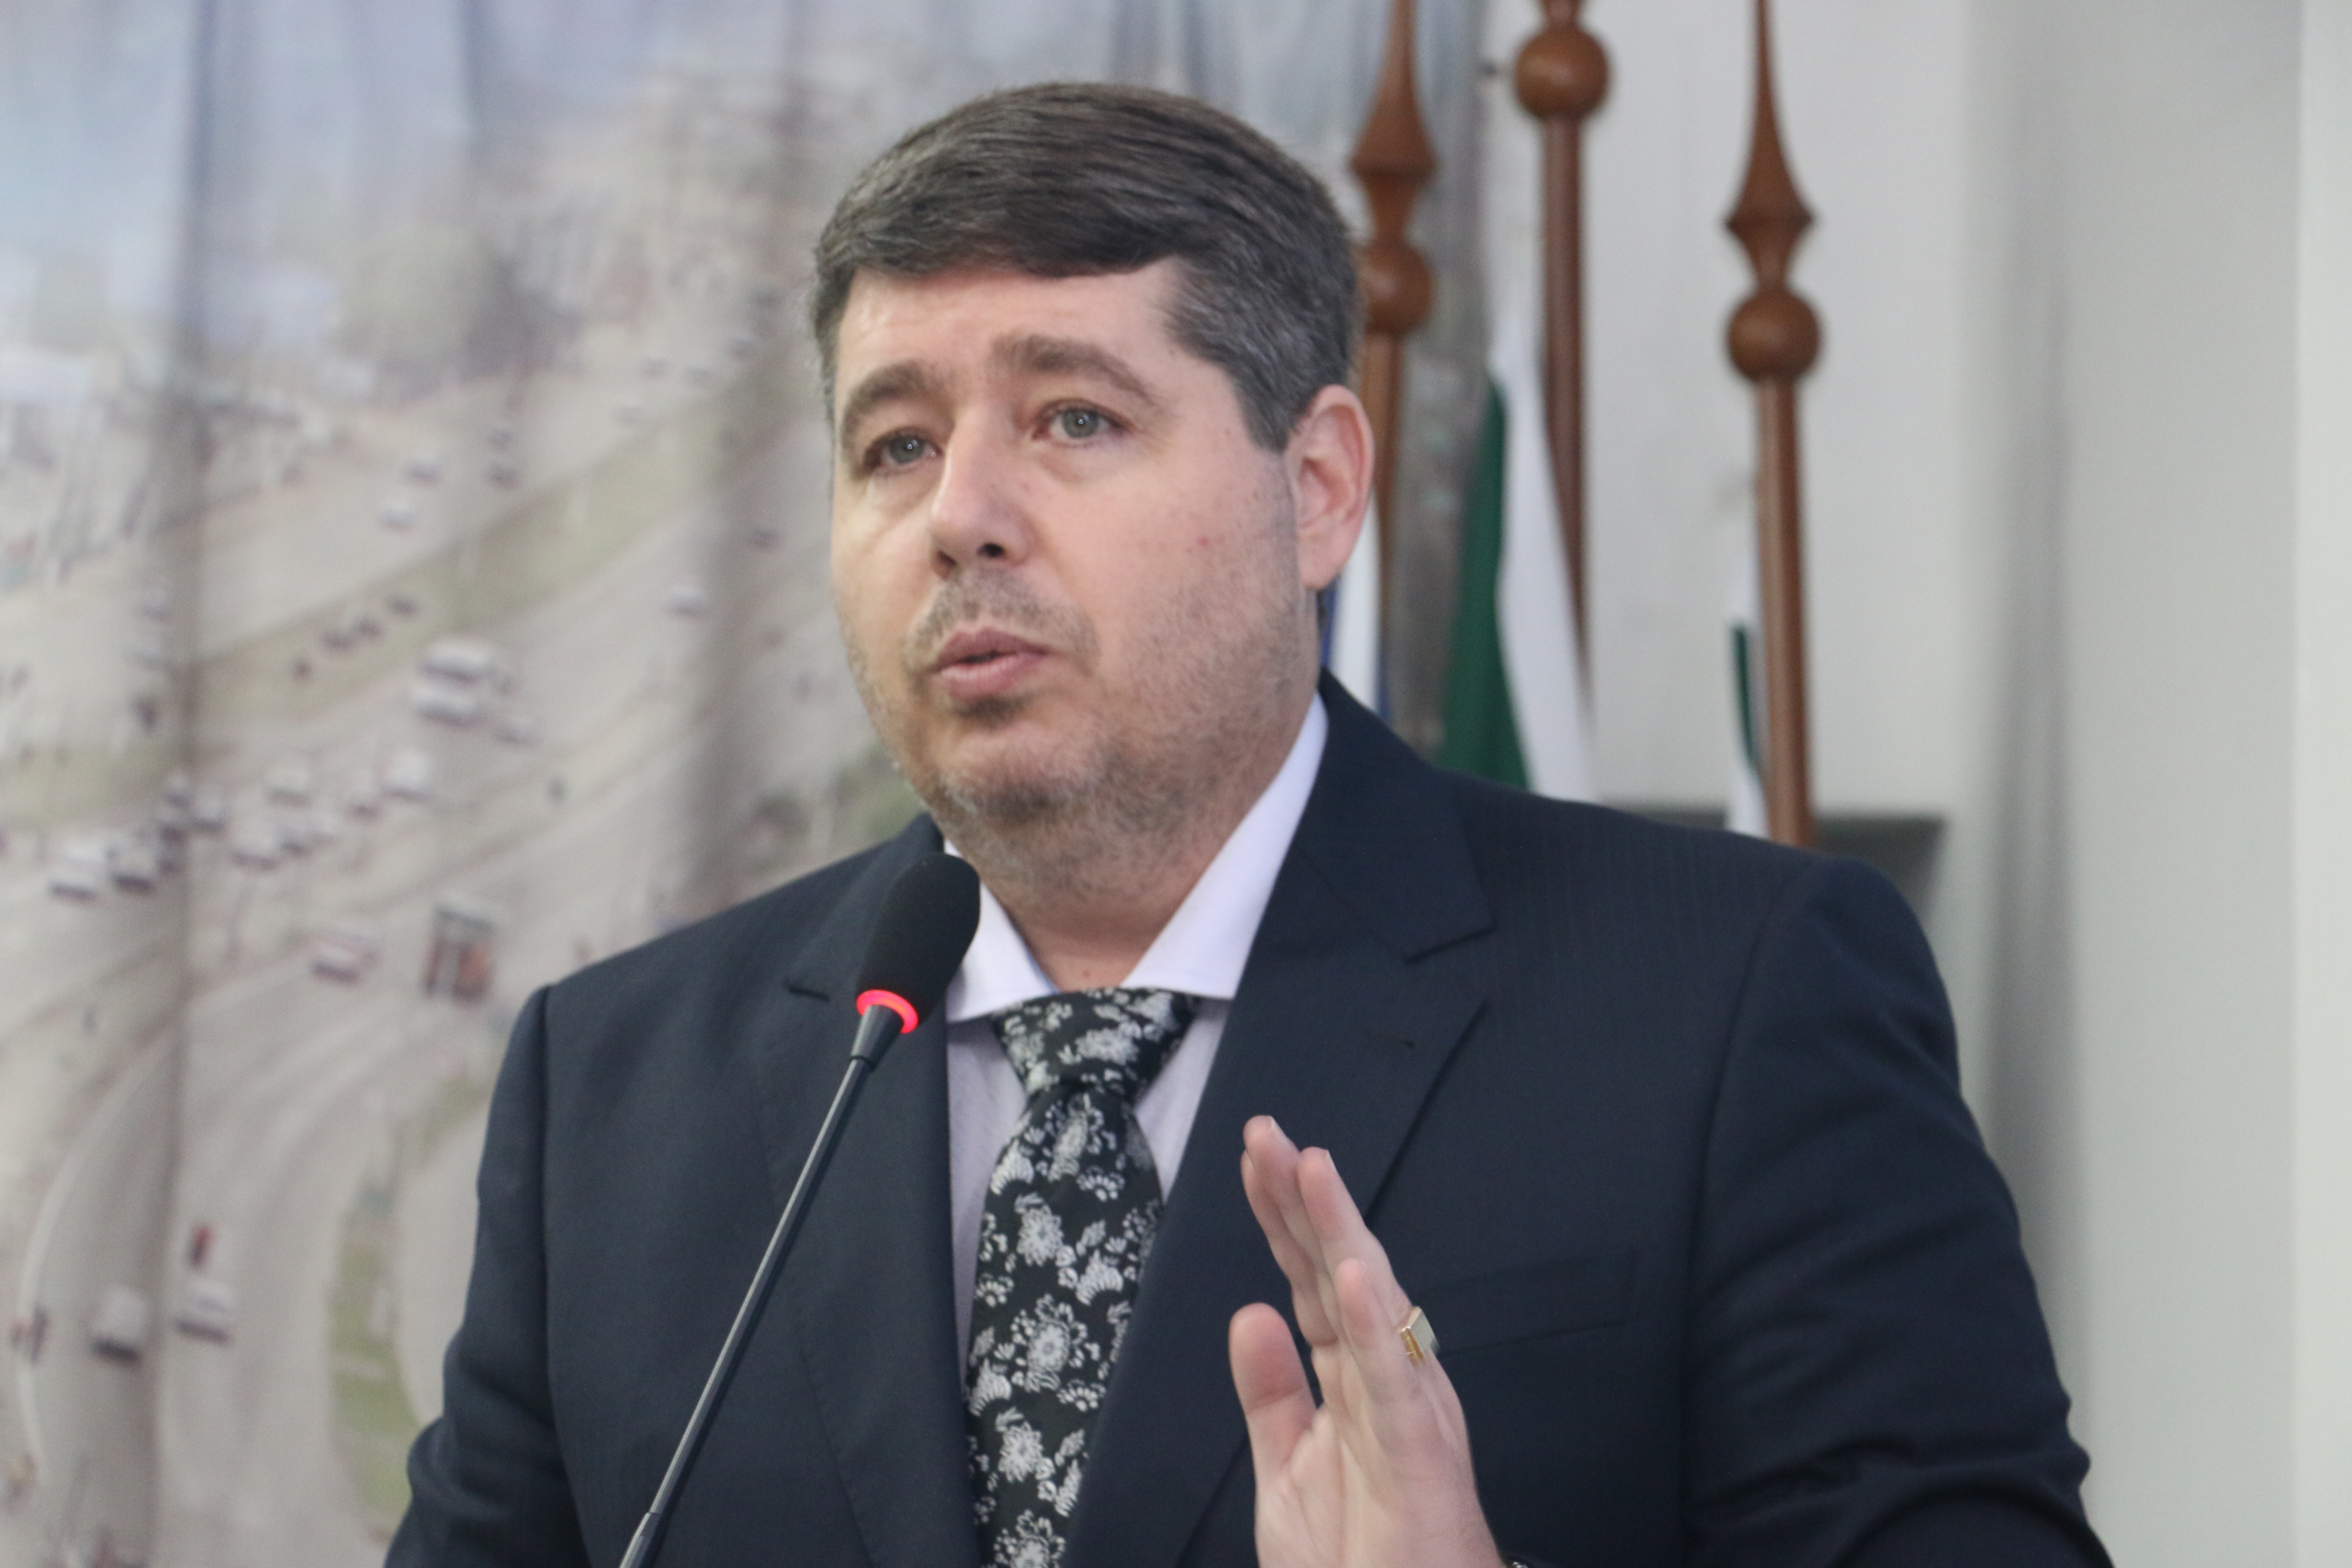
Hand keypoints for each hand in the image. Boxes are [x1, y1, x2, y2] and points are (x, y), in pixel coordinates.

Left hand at [1228, 1115, 1504, 1567]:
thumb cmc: (1359, 1559)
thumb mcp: (1288, 1469)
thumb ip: (1271, 1393)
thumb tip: (1249, 1311)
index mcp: (1355, 1380)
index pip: (1312, 1282)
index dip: (1283, 1220)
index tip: (1255, 1161)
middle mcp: (1387, 1378)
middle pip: (1341, 1272)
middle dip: (1305, 1201)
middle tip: (1269, 1134)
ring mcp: (1407, 1410)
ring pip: (1374, 1303)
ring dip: (1342, 1233)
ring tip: (1313, 1170)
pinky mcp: (1421, 1454)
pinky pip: (1395, 1380)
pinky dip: (1376, 1323)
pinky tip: (1358, 1272)